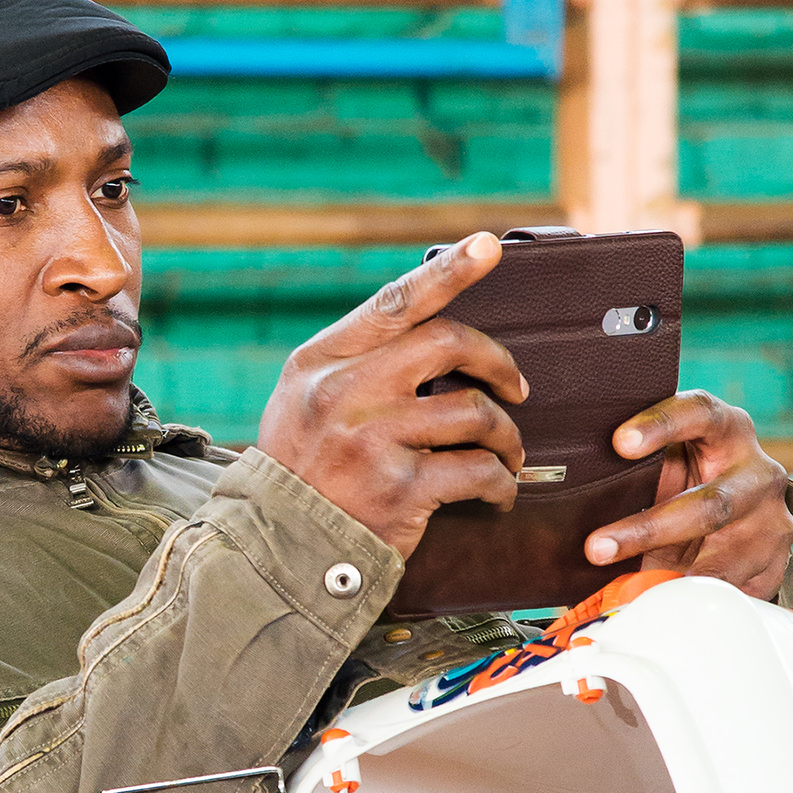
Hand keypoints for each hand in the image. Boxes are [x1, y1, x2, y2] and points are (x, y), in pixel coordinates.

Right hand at [257, 234, 528, 557]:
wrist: (278, 547)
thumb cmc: (301, 469)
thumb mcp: (303, 398)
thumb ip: (354, 363)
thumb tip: (428, 335)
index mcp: (323, 361)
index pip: (395, 302)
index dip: (448, 269)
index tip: (488, 245)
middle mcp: (346, 392)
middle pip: (449, 343)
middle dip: (497, 363)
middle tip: (514, 387)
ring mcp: (374, 439)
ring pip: (474, 411)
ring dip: (505, 434)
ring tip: (507, 452)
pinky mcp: (401, 488)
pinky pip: (478, 470)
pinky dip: (501, 482)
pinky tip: (498, 492)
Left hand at [587, 392, 792, 598]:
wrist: (747, 515)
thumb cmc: (690, 480)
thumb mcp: (668, 465)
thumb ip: (634, 470)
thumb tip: (558, 495)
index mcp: (726, 429)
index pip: (698, 413)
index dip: (661, 426)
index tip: (619, 443)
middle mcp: (757, 470)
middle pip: (710, 504)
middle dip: (648, 530)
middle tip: (596, 548)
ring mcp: (772, 519)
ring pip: (721, 557)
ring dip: (668, 578)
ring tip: (624, 592)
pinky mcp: (776, 560)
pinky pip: (732, 589)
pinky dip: (692, 601)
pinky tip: (662, 605)